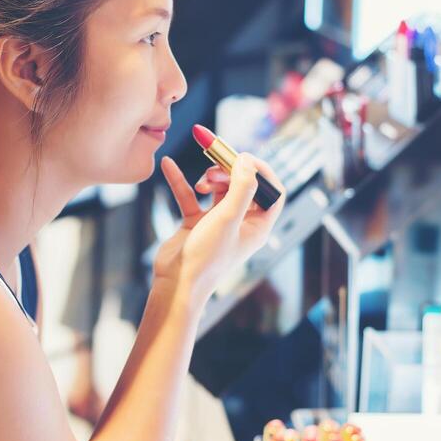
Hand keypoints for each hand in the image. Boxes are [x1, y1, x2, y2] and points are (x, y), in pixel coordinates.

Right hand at [154, 152, 284, 306]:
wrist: (176, 284)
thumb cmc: (206, 258)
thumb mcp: (227, 218)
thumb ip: (241, 187)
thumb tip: (247, 160)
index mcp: (258, 226)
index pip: (272, 191)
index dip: (261, 170)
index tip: (243, 156)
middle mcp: (241, 223)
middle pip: (243, 184)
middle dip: (230, 171)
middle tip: (215, 167)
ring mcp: (218, 223)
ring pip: (218, 188)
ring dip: (209, 178)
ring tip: (201, 184)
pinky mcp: (196, 224)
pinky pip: (190, 196)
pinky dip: (181, 181)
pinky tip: (168, 165)